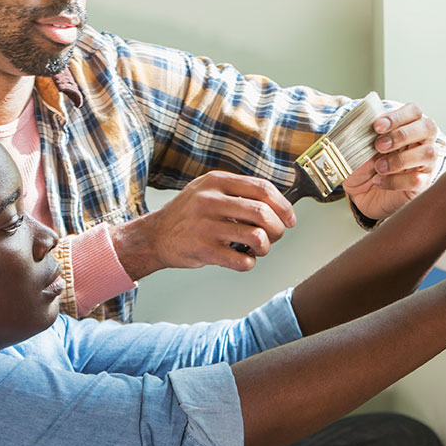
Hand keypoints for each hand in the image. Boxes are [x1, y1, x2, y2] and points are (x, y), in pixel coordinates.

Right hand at [110, 171, 295, 279]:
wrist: (155, 236)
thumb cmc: (187, 215)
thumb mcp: (207, 190)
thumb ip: (237, 191)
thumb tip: (278, 205)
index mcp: (216, 182)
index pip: (262, 188)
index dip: (283, 205)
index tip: (289, 219)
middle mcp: (211, 201)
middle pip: (263, 212)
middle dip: (277, 228)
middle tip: (275, 236)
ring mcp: (206, 226)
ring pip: (257, 237)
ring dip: (265, 247)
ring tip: (258, 248)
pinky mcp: (204, 250)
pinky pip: (242, 260)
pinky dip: (249, 262)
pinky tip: (242, 259)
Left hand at [341, 102, 445, 220]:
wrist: (359, 194)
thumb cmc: (362, 167)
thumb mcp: (355, 148)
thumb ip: (361, 134)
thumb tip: (361, 123)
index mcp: (405, 127)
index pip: (413, 111)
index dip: (397, 116)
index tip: (377, 126)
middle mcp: (420, 143)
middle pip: (428, 127)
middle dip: (402, 135)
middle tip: (379, 146)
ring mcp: (424, 164)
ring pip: (429, 153)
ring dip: (400, 159)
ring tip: (379, 167)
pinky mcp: (422, 185)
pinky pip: (418, 179)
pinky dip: (396, 181)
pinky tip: (380, 182)